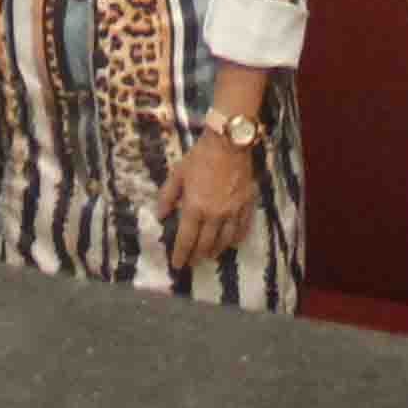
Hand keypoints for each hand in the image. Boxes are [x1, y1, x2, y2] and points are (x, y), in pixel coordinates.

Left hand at [166, 129, 258, 270]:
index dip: (181, 254)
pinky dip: (235, 239)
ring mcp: (232, 212)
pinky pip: (242, 229)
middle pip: (205, 244)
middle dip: (197, 256)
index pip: (186, 239)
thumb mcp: (178, 173)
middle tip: (192, 262)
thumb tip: (160, 215)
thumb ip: (167, 196)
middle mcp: (214, 215)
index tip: (177, 265)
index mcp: (194, 207)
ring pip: (224, 241)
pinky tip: (231, 243)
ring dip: (216, 251)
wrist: (229, 142)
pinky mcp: (246, 205)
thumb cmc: (200, 156)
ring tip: (209, 256)